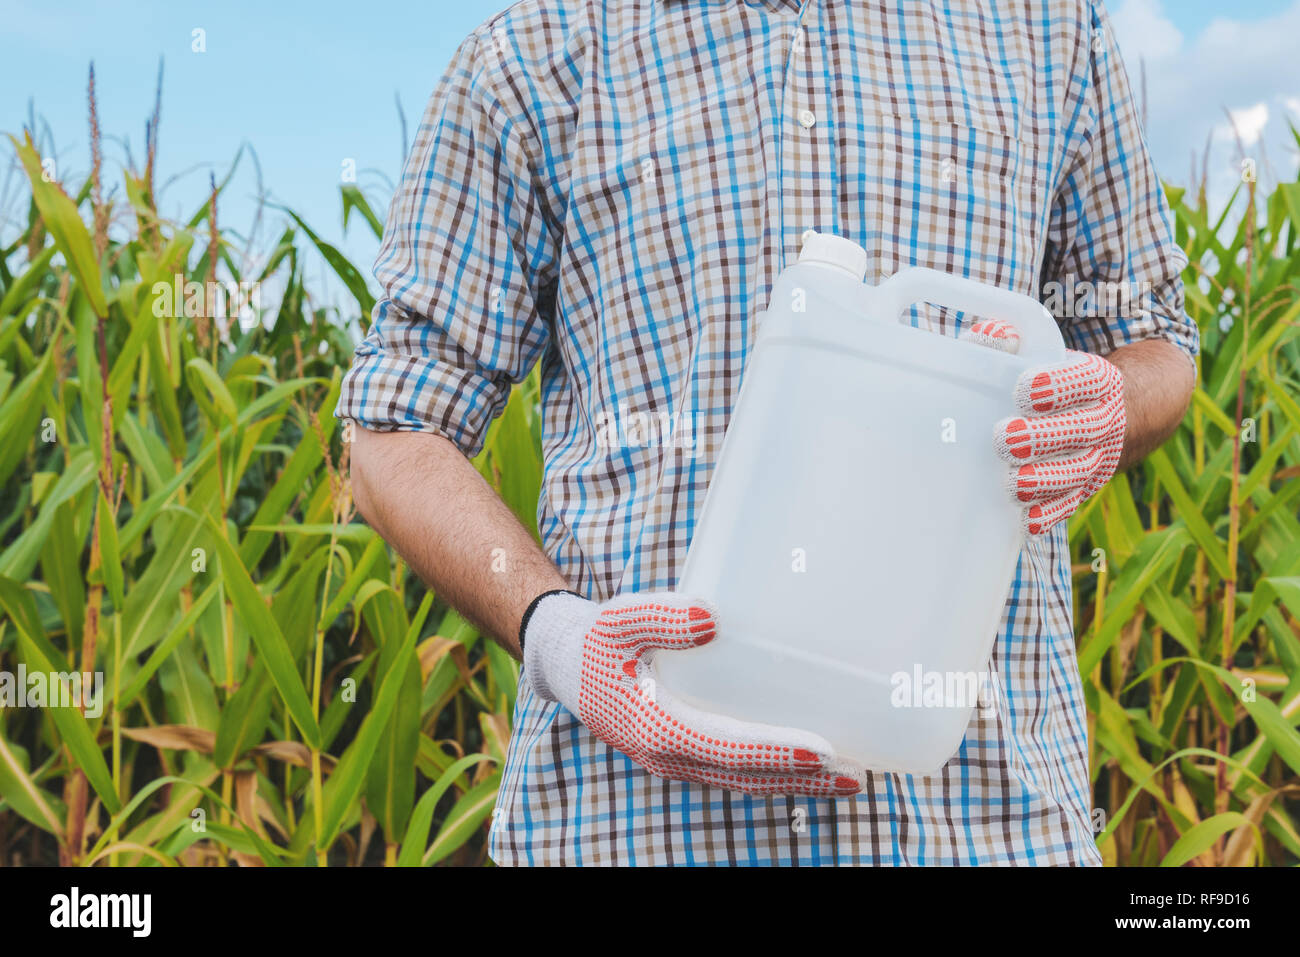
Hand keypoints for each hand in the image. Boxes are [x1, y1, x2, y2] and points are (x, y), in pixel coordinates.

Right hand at [521, 590, 866, 795]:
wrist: (569, 666)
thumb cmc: (598, 639)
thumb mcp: (619, 619)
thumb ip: (660, 617)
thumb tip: (711, 618)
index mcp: (654, 727)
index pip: (725, 747)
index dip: (774, 750)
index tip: (820, 750)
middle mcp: (669, 755)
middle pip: (747, 775)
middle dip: (803, 778)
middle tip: (856, 775)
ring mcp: (677, 761)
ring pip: (745, 781)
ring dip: (797, 782)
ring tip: (849, 778)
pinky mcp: (685, 755)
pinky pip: (736, 774)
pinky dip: (775, 773)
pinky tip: (809, 765)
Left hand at [960, 318, 1126, 534]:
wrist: (1105, 412)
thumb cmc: (1051, 379)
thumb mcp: (1039, 351)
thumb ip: (1011, 340)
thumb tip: (992, 336)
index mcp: (1098, 381)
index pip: (1087, 380)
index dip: (1060, 386)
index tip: (1024, 389)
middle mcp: (1105, 420)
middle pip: (1083, 430)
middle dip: (1045, 437)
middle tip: (1006, 438)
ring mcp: (1096, 458)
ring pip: (1079, 472)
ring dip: (1046, 480)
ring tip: (1014, 482)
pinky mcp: (1082, 488)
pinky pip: (1070, 504)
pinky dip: (1050, 514)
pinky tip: (1026, 519)